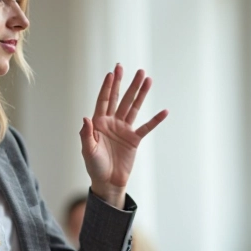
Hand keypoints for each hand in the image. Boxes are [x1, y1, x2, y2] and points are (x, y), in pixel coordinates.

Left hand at [80, 64, 168, 207]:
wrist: (108, 182)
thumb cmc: (95, 167)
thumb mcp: (88, 151)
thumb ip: (86, 134)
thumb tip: (86, 118)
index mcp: (99, 123)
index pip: (104, 100)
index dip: (108, 87)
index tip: (112, 73)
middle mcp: (112, 123)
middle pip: (120, 99)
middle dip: (124, 83)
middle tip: (128, 68)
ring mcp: (124, 130)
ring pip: (134, 108)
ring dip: (140, 93)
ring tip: (147, 78)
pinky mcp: (134, 139)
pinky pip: (146, 127)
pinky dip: (155, 120)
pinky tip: (164, 111)